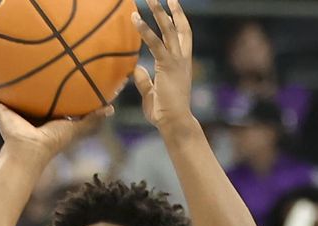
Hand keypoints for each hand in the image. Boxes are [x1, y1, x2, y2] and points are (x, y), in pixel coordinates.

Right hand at [0, 70, 112, 164]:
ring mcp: (9, 109)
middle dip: (18, 76)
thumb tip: (112, 108)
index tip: (48, 66)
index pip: (44, 93)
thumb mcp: (76, 126)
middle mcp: (24, 109)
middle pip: (20, 89)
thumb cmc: (53, 141)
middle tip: (19, 57)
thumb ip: (92, 118)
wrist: (30, 150)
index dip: (46, 81)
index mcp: (41, 112)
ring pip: (0, 90)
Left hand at [131, 0, 193, 130]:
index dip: (178, 19)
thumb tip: (136, 68)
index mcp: (182, 64)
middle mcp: (182, 59)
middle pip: (178, 27)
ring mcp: (176, 61)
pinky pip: (155, 44)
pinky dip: (145, 30)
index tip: (173, 4)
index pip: (182, 35)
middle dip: (171, 10)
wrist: (174, 122)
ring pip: (168, 30)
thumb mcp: (151, 93)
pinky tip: (134, 19)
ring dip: (159, 12)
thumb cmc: (165, 112)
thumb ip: (145, 80)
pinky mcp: (167, 66)